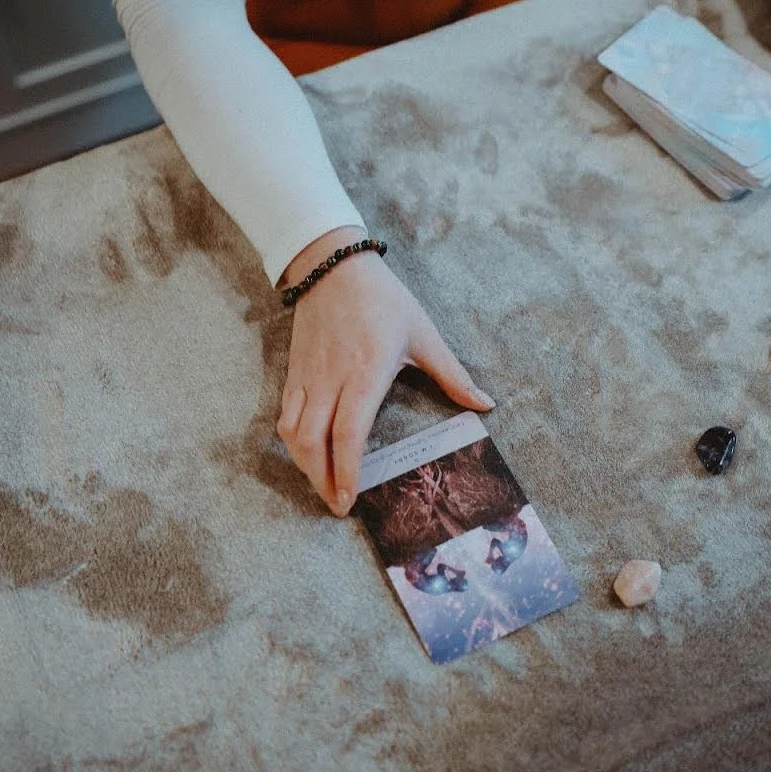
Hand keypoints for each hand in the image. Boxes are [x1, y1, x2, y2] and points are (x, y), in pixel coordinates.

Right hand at [276, 224, 494, 515]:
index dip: (346, 468)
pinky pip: (284, 417)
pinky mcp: (294, 373)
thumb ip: (452, 374)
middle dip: (322, 480)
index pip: (348, 431)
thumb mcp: (423, 334)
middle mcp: (331, 379)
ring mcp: (308, 377)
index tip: (350, 497)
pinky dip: (292, 443)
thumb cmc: (382, 299)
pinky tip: (305, 456)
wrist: (331, 265)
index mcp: (365, 372)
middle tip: (337, 506)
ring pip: (294, 433)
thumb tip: (485, 404)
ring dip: (305, 466)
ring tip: (322, 486)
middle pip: (314, 442)